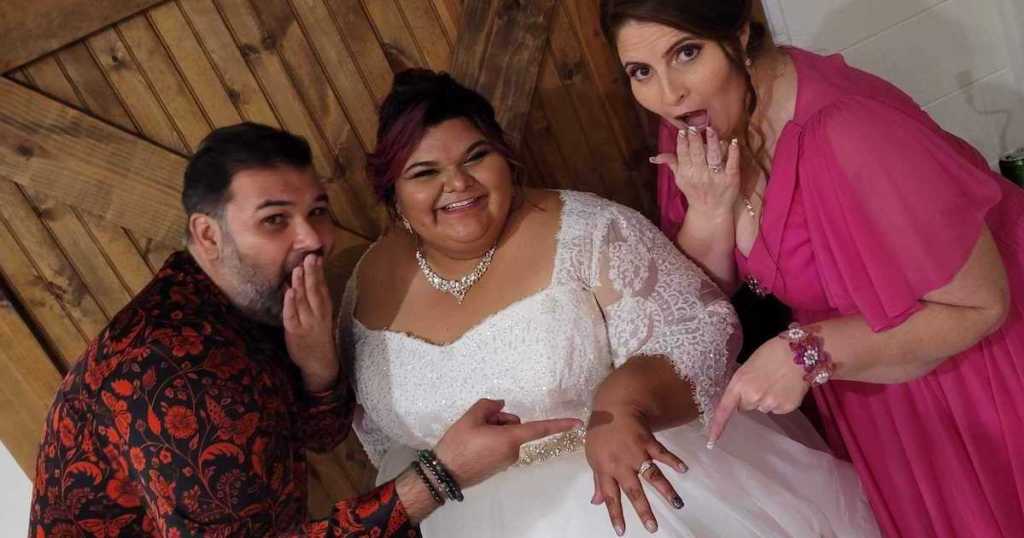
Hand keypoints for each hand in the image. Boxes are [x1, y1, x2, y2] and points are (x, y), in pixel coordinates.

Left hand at [283, 253, 338, 391]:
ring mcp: (307, 322)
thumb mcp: (320, 315)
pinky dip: (290, 303)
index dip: (319, 272)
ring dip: (301, 284)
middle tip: (309, 257)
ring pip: (303, 301)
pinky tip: (289, 292)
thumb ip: (313, 298)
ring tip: (298, 269)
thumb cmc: (317, 336)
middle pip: (314, 291)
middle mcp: (318, 314)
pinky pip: (292, 316)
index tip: (317, 256)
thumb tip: (304, 278)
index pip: (322, 287)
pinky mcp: (295, 331)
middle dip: (312, 273)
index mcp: (325, 308)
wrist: (319, 362)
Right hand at [434, 399, 581, 489]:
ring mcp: (506, 462)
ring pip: (506, 436)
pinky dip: (490, 442)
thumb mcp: (470, 417)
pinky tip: (474, 445)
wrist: (445, 474)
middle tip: (479, 424)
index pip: (540, 429)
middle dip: (500, 421)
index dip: (559, 424)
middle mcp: (513, 452)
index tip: (577, 423)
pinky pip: (500, 447)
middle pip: (514, 427)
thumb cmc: (459, 445)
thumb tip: (501, 405)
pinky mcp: (499, 467)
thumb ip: (489, 405)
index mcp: (511, 438)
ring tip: (472, 436)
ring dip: (494, 432)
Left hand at [585, 404, 687, 535]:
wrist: (612, 406)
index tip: (622, 532)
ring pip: (652, 475)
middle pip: (634, 491)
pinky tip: (684, 469)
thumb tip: (596, 503)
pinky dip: (673, 461)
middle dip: (644, 510)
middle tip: (653, 528)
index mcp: (606, 469)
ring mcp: (636, 452)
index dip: (615, 514)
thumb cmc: (600, 433)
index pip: (610, 497)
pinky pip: (662, 453)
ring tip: (677, 504)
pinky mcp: (648, 441)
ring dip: (666, 490)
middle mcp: (621, 464)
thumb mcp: (593, 457)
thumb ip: (598, 481)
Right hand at [651, 126, 740, 219]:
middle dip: (695, 140)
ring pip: (714, 156)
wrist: (711, 210)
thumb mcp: (680, 179)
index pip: (683, 154)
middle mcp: (700, 175)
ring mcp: (717, 176)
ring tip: (710, 130)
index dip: (682, 142)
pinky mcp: (731, 178)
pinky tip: (733, 141)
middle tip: (694, 127)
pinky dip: (733, 152)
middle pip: (697, 153)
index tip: (683, 131)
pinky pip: (732, 163)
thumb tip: (655, 156)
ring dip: (712, 142)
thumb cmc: (695, 191)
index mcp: (687, 173)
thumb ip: (671, 163)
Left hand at [707, 336, 808, 446]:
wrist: (799, 352)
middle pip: (746, 406)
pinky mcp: (786, 407)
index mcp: (739, 384)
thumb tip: (739, 399)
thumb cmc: (771, 353)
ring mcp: (770, 403)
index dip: (717, 425)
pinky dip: (780, 401)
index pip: (724, 409)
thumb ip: (741, 385)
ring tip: (776, 382)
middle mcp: (752, 397)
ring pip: (762, 408)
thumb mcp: (748, 366)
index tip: (711, 441)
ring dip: (766, 399)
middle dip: (750, 398)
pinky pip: (777, 409)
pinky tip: (785, 387)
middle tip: (761, 381)